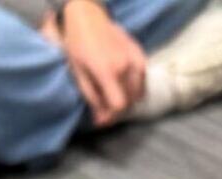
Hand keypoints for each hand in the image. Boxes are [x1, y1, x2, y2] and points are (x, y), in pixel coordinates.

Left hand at [50, 0, 145, 126]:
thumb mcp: (78, 73)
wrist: (88, 16)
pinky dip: (135, 87)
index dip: (110, 116)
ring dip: (127, 99)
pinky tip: (123, 83)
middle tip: (103, 106)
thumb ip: (92, 98)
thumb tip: (102, 120)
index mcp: (107, 71)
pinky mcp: (141, 55)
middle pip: (128, 101)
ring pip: (138, 93)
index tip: (102, 119)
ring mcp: (136, 59)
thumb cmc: (78, 44)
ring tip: (113, 94)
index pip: (118, 105)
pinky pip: (143, 80)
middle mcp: (125, 66)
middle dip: (116, 109)